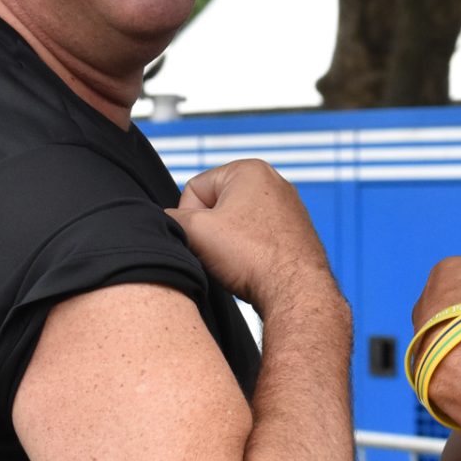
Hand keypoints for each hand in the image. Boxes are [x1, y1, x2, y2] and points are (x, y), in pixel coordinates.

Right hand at [167, 159, 335, 313]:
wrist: (297, 292)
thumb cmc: (253, 257)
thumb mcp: (196, 231)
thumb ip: (170, 218)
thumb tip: (164, 220)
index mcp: (250, 169)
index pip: (194, 189)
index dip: (191, 218)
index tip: (208, 238)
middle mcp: (274, 182)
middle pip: (215, 206)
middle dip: (211, 231)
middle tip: (223, 252)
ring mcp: (288, 207)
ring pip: (235, 224)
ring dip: (228, 243)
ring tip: (240, 260)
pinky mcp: (294, 231)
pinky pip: (255, 238)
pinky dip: (249, 252)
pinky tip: (254, 266)